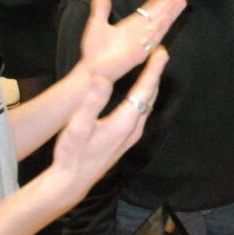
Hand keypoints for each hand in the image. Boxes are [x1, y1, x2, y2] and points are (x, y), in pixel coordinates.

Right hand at [45, 47, 167, 214]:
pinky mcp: (126, 140)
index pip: (144, 90)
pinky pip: (141, 112)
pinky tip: (140, 93)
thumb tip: (103, 79)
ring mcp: (131, 135)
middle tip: (159, 53)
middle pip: (150, 96)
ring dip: (151, 85)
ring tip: (153, 68)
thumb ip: (92, 102)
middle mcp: (133, 128)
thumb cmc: (72, 154)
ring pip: (147, 105)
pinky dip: (144, 96)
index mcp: (124, 121)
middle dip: (156, 74)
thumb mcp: (78, 126)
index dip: (153, 69)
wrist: (72, 182)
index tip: (161, 52)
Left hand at [79, 0, 188, 82]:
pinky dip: (159, 29)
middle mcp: (141, 31)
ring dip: (171, 12)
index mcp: (133, 24)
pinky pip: (151, 39)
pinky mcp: (140, 53)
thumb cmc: (94, 51)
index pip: (151, 7)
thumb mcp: (96, 24)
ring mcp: (142, 41)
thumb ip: (101, 10)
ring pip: (160, 23)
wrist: (92, 69)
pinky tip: (167, 19)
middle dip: (172, 1)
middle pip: (160, 13)